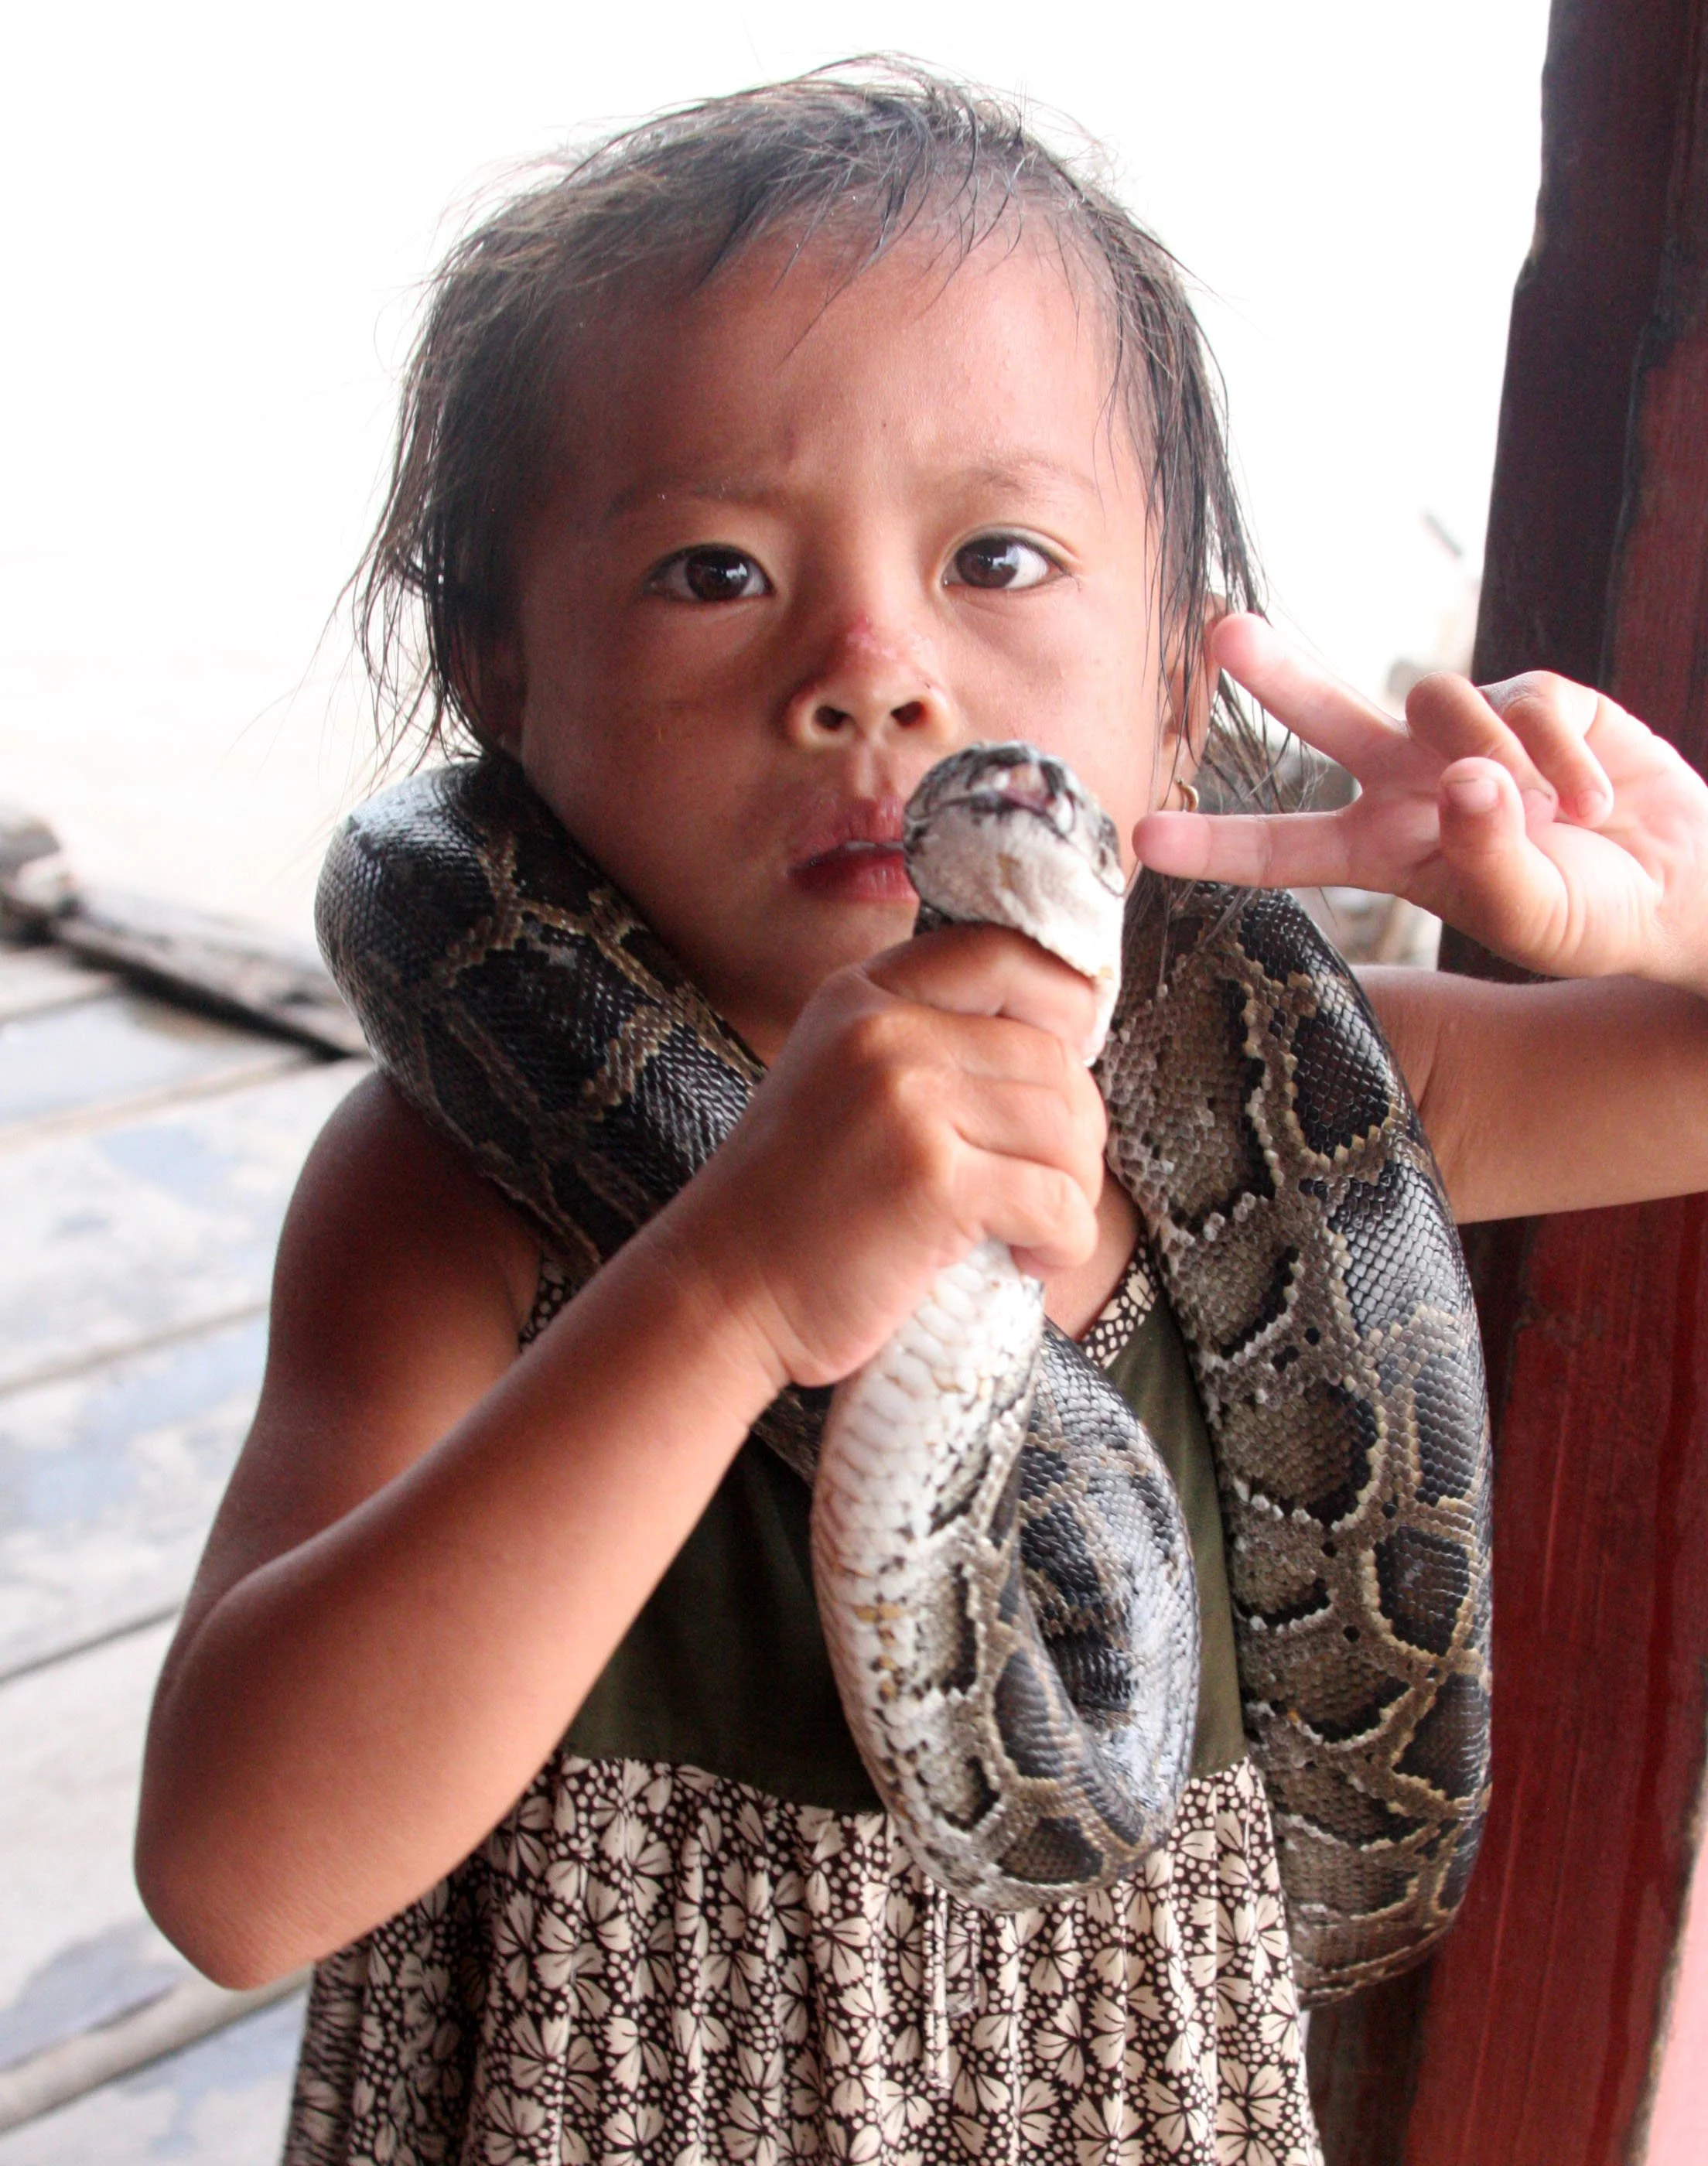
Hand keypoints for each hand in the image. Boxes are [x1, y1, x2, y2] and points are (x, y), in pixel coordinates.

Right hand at [664, 926, 1107, 1389]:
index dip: (1064, 1000)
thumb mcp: (838, 1078)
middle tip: (1052, 1187)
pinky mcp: (933, 1182)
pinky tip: (1030, 1259)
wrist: (719, 1292)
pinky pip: (1056, 1201)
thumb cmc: (792, 1206)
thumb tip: (1062, 1052)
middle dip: (1077, 1131)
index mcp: (863, 996)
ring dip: (1076, 1191)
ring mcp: (907, 1102)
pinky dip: (1066, 1241)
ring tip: (1036, 1230)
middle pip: (1051, 1055)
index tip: (1074, 1060)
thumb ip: (922, 1045)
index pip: (1002, 952)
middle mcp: (885, 1032)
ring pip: (1066, 1127)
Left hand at [1135, 613, 1707, 991]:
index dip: (1215, 845)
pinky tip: (1595, 798)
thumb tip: (1462, 780)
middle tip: (1224, 630)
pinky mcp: (1532, 698)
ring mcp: (1466, 735)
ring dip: (1497, 755)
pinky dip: (1564, 753)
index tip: (1143, 841)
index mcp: (1385, 851)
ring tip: (1563, 817)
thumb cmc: (1590, 915)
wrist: (1677, 883)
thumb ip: (1489, 855)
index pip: (1285, 848)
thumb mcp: (1533, 913)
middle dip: (1276, 671)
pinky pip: (1527, 700)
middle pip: (1324, 716)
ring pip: (1440, 701)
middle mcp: (1409, 784)